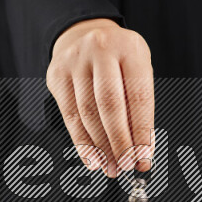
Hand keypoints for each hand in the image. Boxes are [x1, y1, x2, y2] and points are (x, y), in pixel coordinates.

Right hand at [46, 18, 153, 177]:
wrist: (84, 34)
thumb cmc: (118, 60)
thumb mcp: (137, 71)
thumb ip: (139, 107)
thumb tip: (140, 150)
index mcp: (130, 49)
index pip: (138, 97)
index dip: (142, 132)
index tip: (144, 157)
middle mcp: (101, 50)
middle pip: (109, 105)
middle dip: (119, 142)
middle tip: (126, 165)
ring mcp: (75, 61)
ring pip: (87, 114)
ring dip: (101, 147)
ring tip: (111, 167)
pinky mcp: (57, 75)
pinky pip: (70, 116)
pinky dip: (82, 143)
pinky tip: (92, 158)